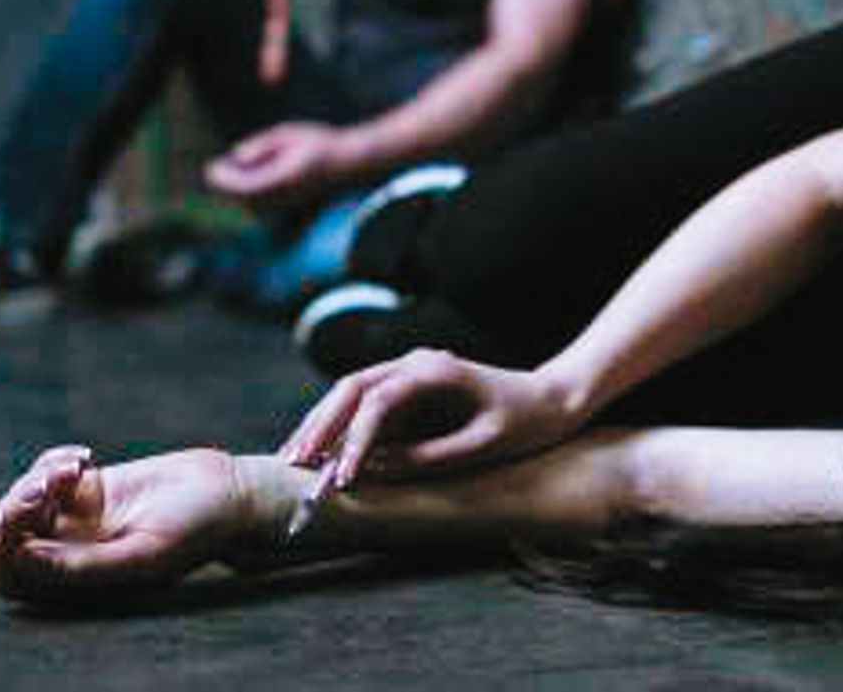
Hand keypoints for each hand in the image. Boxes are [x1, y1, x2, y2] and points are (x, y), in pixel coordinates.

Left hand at [0, 446, 245, 602]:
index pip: (12, 576)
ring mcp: (77, 519)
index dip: (3, 548)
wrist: (229, 492)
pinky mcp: (88, 489)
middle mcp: (71, 554)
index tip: (31, 515)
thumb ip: (84, 564)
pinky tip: (86, 457)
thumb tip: (22, 558)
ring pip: (23, 501)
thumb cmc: (197, 531)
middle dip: (15, 507)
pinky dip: (53, 461)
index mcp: (79, 583)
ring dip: (37, 478)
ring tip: (76, 466)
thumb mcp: (144, 553)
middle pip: (9, 537)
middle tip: (48, 484)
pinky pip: (45, 475)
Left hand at [204, 121, 349, 208]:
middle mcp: (288, 196)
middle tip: (213, 169)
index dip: (225, 180)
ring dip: (237, 192)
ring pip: (251, 206)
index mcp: (286, 176)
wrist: (349, 163)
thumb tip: (236, 156)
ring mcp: (290, 205)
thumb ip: (261, 146)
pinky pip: (261, 208)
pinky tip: (247, 180)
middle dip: (226, 186)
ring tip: (230, 171)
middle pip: (245, 200)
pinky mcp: (290, 208)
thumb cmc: (318, 141)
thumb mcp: (287, 133)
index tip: (210, 167)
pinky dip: (248, 197)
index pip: (247, 187)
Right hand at [278, 349, 581, 485]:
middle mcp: (413, 363)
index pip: (378, 402)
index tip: (342, 478)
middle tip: (292, 464)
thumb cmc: (522, 422)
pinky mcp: (407, 391)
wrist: (550, 399)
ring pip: (349, 394)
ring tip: (292, 461)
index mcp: (433, 370)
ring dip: (320, 425)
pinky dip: (338, 429)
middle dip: (319, 426)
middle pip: (350, 388)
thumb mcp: (482, 446)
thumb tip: (373, 470)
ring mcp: (407, 373)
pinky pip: (363, 406)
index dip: (355, 441)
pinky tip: (318, 455)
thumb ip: (429, 456)